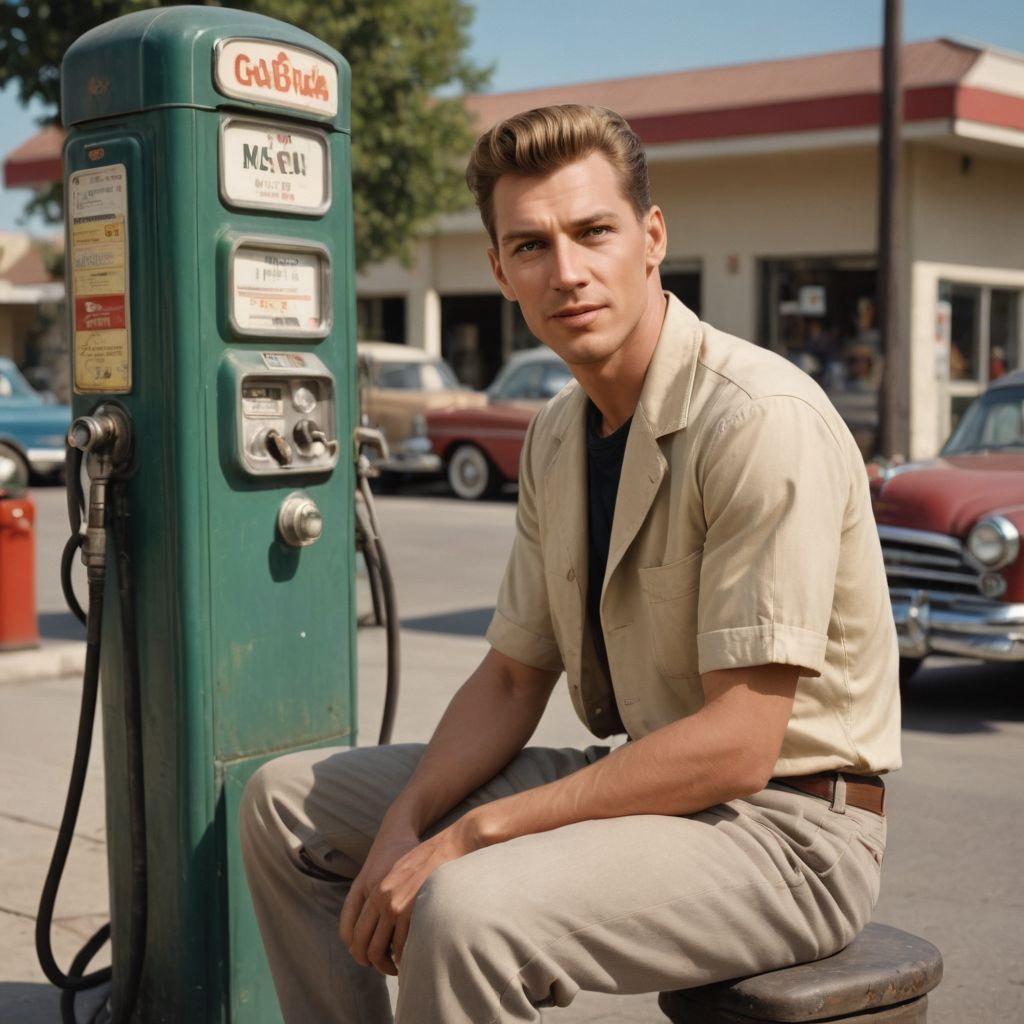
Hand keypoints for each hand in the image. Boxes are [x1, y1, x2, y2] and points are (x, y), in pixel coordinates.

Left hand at [339, 819, 478, 974]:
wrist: (448, 847)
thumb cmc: (426, 861)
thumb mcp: (397, 872)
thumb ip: (385, 893)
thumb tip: (383, 923)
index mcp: (375, 889)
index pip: (354, 929)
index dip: (359, 950)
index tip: (368, 958)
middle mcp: (381, 898)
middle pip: (364, 944)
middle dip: (371, 963)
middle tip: (383, 968)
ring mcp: (395, 906)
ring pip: (380, 950)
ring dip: (387, 964)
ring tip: (397, 967)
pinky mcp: (411, 911)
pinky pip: (401, 945)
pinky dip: (403, 957)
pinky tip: (410, 956)